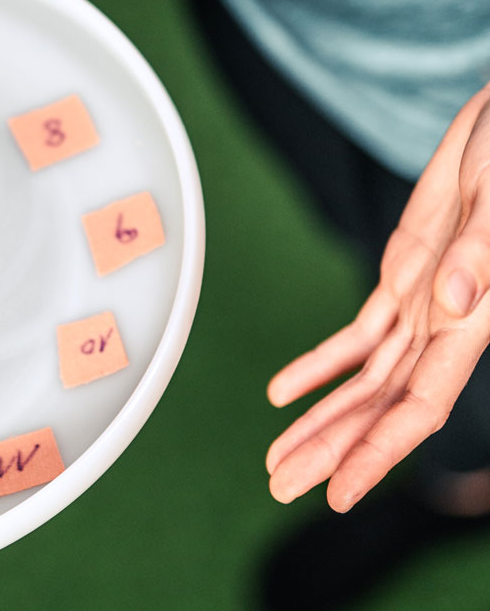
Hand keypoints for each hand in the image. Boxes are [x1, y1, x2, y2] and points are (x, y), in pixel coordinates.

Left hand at [265, 83, 489, 511]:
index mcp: (472, 321)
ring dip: (321, 418)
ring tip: (279, 458)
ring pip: (363, 378)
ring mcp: (422, 303)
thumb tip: (450, 305)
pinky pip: (358, 333)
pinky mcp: (404, 275)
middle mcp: (444, 324)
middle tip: (281, 486)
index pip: (418, 408)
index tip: (339, 493)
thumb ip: (481, 256)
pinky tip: (284, 392)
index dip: (378, 453)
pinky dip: (320, 364)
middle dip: (331, 449)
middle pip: (379, 405)